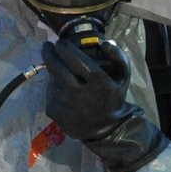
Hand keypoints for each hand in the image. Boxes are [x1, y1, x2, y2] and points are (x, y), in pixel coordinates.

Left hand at [42, 31, 164, 171]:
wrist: (107, 128)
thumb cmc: (113, 97)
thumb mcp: (123, 76)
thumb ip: (119, 56)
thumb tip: (104, 43)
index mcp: (100, 83)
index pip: (77, 61)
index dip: (66, 49)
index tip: (60, 42)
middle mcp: (80, 94)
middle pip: (58, 69)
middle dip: (49, 54)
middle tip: (47, 46)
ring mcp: (66, 105)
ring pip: (52, 80)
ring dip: (51, 70)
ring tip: (55, 66)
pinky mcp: (55, 112)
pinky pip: (49, 92)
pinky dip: (51, 85)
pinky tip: (58, 84)